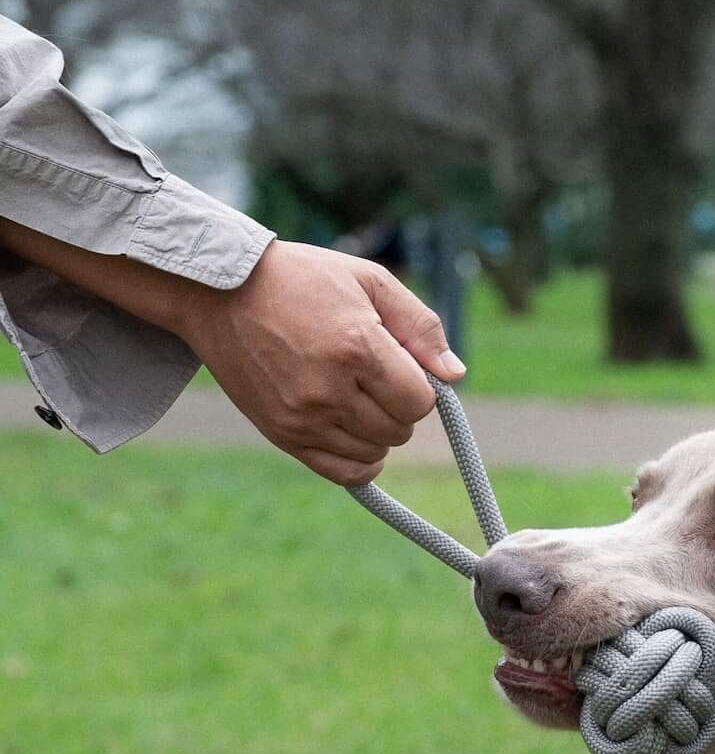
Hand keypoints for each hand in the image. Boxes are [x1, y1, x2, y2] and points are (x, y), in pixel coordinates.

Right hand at [174, 241, 464, 485]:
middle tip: (375, 378)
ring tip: (356, 396)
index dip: (420, 387)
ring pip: (375, 453)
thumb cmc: (301, 279)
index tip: (400, 366)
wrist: (220, 292)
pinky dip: (361, 462)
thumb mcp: (368, 280)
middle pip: (399, 430)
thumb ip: (420, 326)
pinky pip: (344, 473)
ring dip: (378, 432)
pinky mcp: (283, 436)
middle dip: (399, 407)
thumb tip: (455, 375)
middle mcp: (329, 389)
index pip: (419, 402)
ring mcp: (303, 418)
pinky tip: (356, 435)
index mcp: (356, 346)